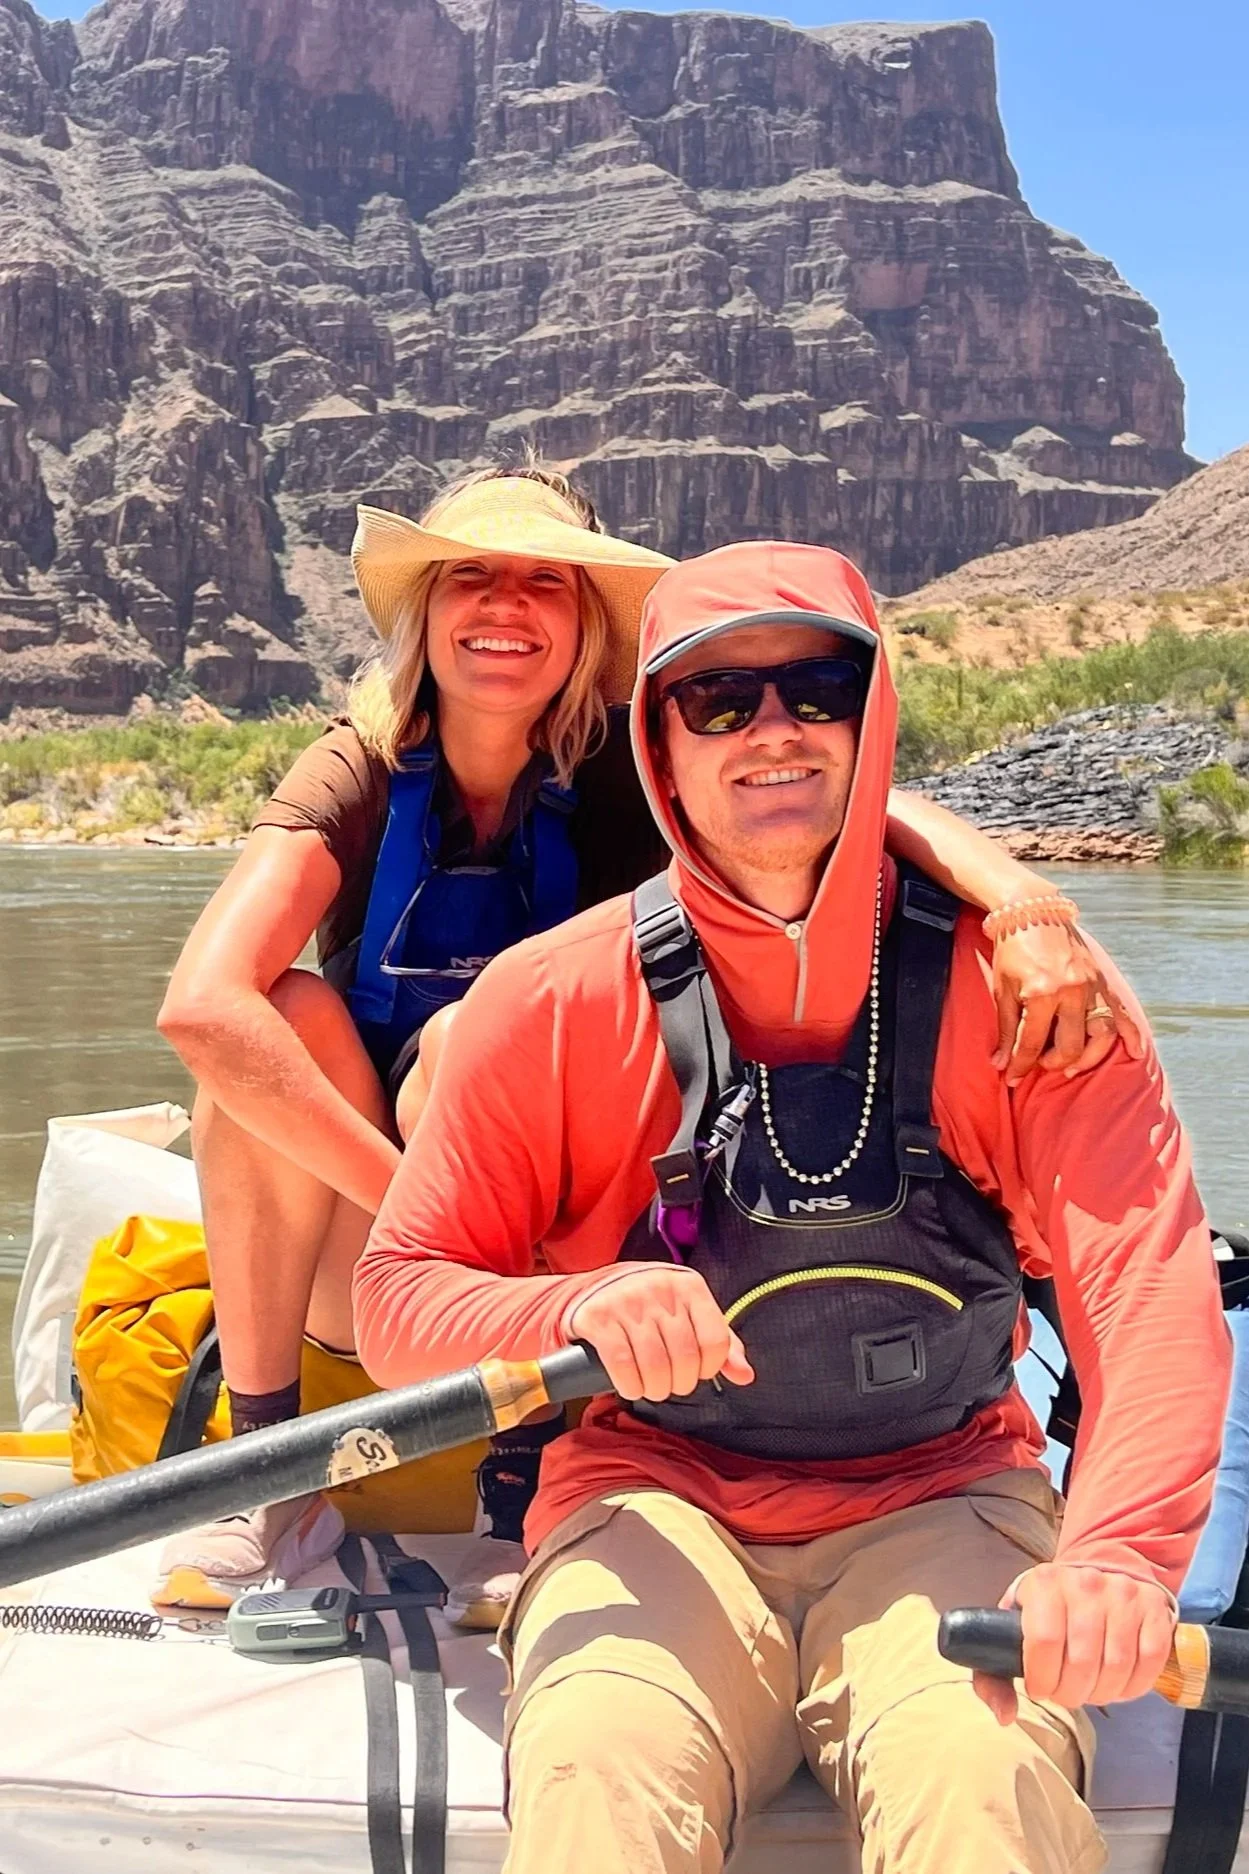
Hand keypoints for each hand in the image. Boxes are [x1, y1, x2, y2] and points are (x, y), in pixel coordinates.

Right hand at [567, 1266, 754, 1402]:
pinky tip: (631, 1386)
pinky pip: (622, 1364)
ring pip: (655, 1365)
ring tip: (652, 1388)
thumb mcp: (689, 1313)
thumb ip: (720, 1342)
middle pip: (686, 1357)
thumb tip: (745, 1375)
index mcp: (689, 1286)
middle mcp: (660, 1289)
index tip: (696, 1371)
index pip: (716, 1340)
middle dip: (680, 1383)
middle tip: (670, 1384)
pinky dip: (630, 1385)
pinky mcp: (599, 1317)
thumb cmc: (650, 1306)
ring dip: (655, 1389)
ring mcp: (627, 1302)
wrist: (594, 1289)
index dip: (709, 1368)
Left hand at [973, 1563, 1176, 1724]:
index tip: (1040, 1688)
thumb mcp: (1014, 1625)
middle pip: (1083, 1661)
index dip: (1042, 1679)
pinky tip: (1118, 1684)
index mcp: (1045, 1583)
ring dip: (1103, 1693)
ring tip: (1091, 1690)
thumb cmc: (1049, 1608)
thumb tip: (1005, 1715)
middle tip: (1067, 1694)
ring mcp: (1123, 1594)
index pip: (1044, 1641)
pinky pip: (1149, 1661)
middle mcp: (1086, 1584)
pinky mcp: (1153, 1609)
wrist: (1096, 1571)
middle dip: (1072, 1693)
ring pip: (1117, 1665)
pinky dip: (1134, 1686)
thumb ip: (995, 1671)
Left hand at [990, 923, 1141, 1082]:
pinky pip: (1122, 1011)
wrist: (1032, 911)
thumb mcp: (1002, 989)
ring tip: (1072, 1066)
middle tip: (1041, 1065)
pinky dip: (1132, 1033)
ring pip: (1100, 1034)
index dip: (1019, 1065)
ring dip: (1088, 1057)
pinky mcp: (1102, 978)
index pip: (1032, 1043)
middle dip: (1054, 1063)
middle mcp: (1070, 992)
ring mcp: (1091, 985)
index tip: (1012, 1078)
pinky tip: (1136, 1051)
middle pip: (1070, 1045)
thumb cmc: (1012, 951)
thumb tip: (1001, 1064)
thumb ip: (1006, 1029)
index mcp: (1040, 993)